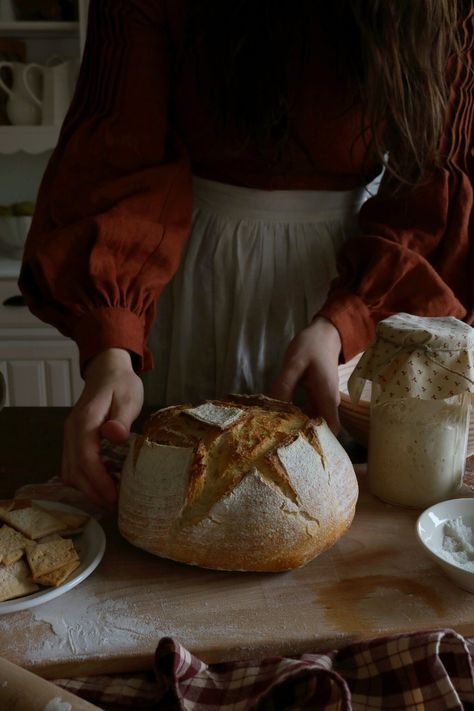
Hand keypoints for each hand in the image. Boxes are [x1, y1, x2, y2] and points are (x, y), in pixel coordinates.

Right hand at [62, 348, 143, 507]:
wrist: (107, 371)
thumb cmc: (121, 384)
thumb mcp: (128, 397)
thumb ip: (121, 418)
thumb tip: (114, 435)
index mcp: (85, 421)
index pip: (85, 457)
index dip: (98, 481)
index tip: (113, 497)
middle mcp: (71, 431)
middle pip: (73, 470)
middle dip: (92, 491)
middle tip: (115, 505)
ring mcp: (70, 436)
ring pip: (70, 471)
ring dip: (87, 488)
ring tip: (111, 498)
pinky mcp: (74, 440)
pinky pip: (73, 465)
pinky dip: (85, 479)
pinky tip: (104, 483)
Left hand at [270, 317, 341, 432]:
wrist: (325, 334)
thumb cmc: (311, 347)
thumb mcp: (293, 364)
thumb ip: (284, 385)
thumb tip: (273, 409)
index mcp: (326, 397)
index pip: (330, 429)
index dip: (318, 441)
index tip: (298, 448)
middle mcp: (328, 402)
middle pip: (320, 428)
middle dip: (302, 437)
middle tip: (278, 443)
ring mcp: (323, 399)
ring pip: (312, 420)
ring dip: (297, 426)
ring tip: (275, 433)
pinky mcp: (317, 396)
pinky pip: (308, 411)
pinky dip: (296, 416)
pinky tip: (279, 417)